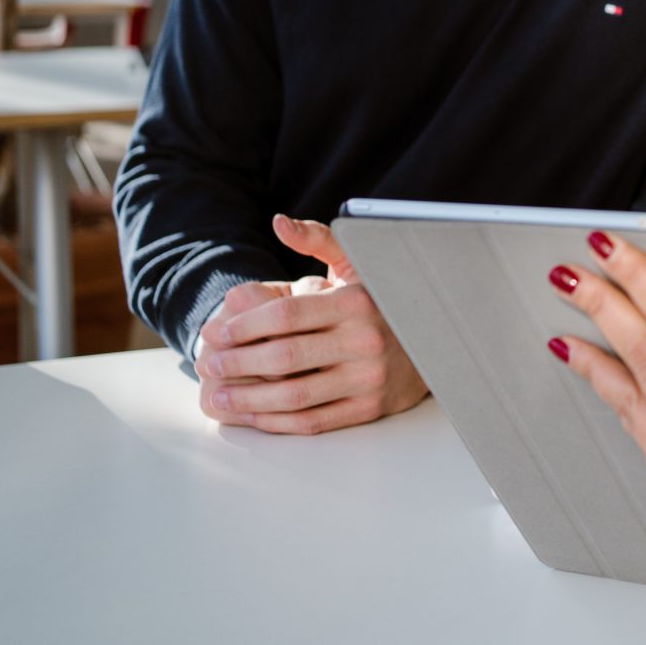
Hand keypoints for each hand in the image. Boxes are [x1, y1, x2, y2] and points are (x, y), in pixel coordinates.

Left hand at [194, 215, 427, 434]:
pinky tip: (253, 414)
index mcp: (359, 301)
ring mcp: (370, 378)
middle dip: (236, 362)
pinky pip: (314, 420)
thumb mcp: (357, 263)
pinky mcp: (371, 408)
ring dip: (248, 399)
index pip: (287, 315)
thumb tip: (279, 223)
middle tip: (208, 365)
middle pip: (285, 356)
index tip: (216, 333)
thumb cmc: (384, 299)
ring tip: (218, 396)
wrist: (437, 340)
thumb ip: (318, 240)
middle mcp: (367, 341)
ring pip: (295, 395)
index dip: (244, 325)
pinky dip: (276, 421)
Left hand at [550, 231, 645, 523]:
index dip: (638, 274)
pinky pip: (641, 432)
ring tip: (569, 318)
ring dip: (595, 352)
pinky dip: (620, 394)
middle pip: (641, 354)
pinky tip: (602, 367)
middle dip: (601, 304)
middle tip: (569, 272)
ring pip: (629, 397)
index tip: (608, 244)